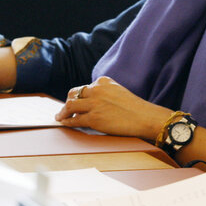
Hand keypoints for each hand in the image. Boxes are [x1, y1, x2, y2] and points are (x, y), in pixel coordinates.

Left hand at [55, 76, 172, 139]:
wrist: (145, 117)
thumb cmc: (134, 108)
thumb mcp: (118, 91)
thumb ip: (104, 93)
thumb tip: (90, 102)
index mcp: (102, 81)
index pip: (84, 87)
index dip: (77, 96)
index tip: (73, 102)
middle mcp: (96, 89)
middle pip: (73, 94)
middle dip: (67, 102)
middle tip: (64, 110)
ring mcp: (94, 104)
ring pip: (70, 106)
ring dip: (62, 112)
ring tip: (60, 117)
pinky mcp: (94, 118)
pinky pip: (75, 120)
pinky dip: (67, 122)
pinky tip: (64, 123)